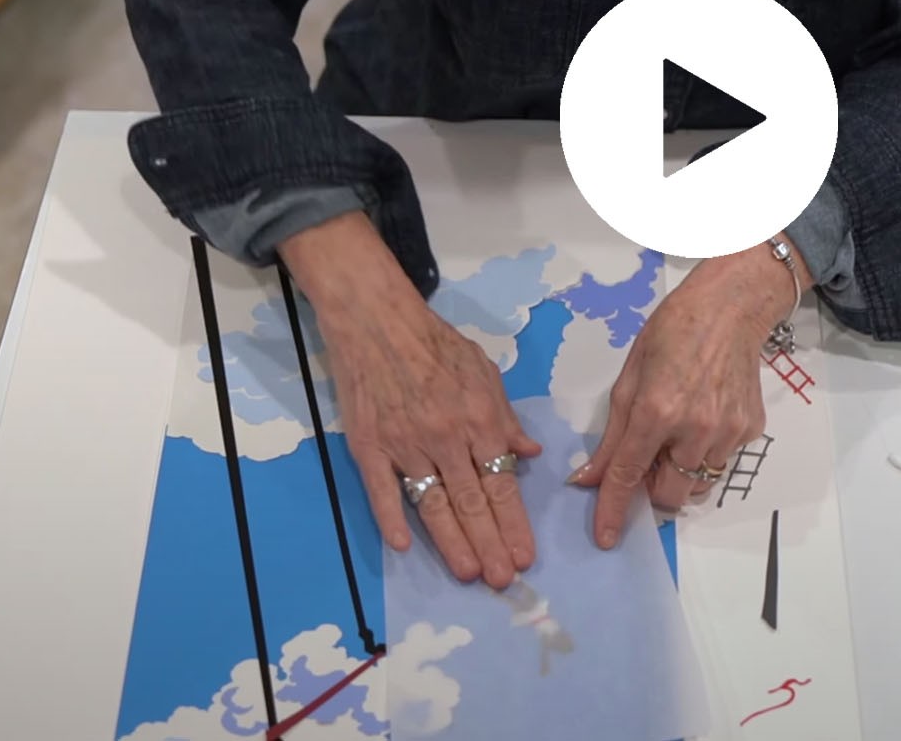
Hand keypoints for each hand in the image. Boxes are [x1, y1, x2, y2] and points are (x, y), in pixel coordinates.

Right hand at [282, 213, 540, 587]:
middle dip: (490, 544)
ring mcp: (405, 444)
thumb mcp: (484, 371)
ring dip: (452, 543)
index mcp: (479, 420)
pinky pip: (382, 489)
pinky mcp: (369, 446)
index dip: (514, 523)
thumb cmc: (436, 344)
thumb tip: (532, 454)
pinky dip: (392, 518)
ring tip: (467, 573)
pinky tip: (404, 546)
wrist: (377, 320)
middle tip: (503, 580)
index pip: (502, 483)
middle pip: (472, 502)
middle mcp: (447, 438)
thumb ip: (507, 417)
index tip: (525, 556)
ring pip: (433, 503)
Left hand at [572, 242, 804, 547]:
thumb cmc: (671, 334)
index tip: (605, 538)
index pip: (628, 475)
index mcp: (656, 411)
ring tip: (680, 433)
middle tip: (650, 458)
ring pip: (698, 486)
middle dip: (653, 488)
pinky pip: (721, 462)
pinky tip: (706, 415)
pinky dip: (706, 452)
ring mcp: (727, 432)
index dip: (612, 510)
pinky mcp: (750, 430)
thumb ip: (612, 435)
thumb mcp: (629, 379)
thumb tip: (589, 478)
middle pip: (669, 495)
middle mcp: (695, 428)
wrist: (730, 310)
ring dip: (682, 473)